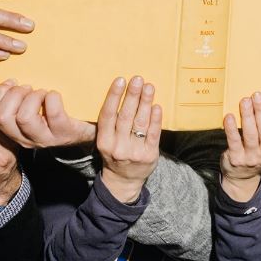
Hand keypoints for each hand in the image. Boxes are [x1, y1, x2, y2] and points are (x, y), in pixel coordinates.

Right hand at [0, 81, 96, 149]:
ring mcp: (44, 138)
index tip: (11, 82)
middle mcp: (25, 139)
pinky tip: (54, 96)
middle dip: (13, 95)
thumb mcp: (28, 111)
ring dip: (33, 97)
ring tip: (42, 93)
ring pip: (24, 118)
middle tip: (28, 88)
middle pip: (2, 118)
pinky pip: (53, 113)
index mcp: (13, 132)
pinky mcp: (64, 133)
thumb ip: (10, 101)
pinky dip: (52, 98)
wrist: (84, 131)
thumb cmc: (52, 115)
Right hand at [95, 76, 161, 203]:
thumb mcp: (106, 141)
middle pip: (125, 116)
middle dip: (132, 96)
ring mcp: (134, 152)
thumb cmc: (115, 154)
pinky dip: (155, 119)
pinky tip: (156, 106)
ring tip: (149, 87)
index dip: (113, 97)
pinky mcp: (149, 155)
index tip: (120, 80)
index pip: (107, 115)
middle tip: (137, 79)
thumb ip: (111, 123)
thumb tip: (122, 94)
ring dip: (145, 103)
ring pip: (140, 123)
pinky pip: (153, 134)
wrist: (124, 181)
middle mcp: (118, 146)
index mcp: (104, 141)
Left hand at [220, 92, 260, 201]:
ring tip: (245, 101)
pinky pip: (234, 142)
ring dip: (247, 116)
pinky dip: (231, 128)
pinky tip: (229, 116)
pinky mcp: (236, 159)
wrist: (241, 176)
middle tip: (257, 95)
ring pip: (251, 135)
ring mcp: (251, 158)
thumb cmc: (257, 151)